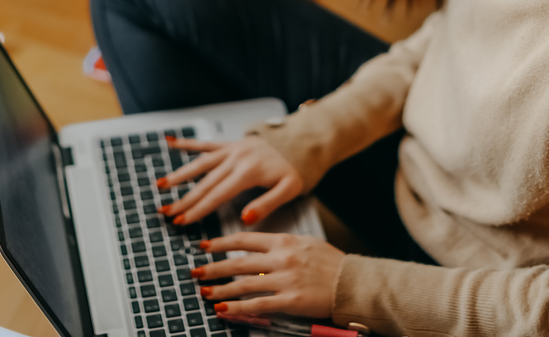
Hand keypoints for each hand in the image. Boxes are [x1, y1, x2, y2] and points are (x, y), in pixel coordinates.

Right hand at [158, 136, 303, 225]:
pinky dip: (188, 143)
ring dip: (180, 174)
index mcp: (248, 172)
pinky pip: (206, 143)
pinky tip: (171, 142)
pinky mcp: (231, 143)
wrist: (301, 141)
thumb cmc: (296, 167)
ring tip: (161, 186)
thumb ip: (267, 204)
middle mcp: (236, 158)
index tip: (182, 220)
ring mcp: (231, 149)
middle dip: (184, 199)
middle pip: (204, 182)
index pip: (217, 195)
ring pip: (200, 163)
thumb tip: (245, 218)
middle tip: (166, 212)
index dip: (198, 209)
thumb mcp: (290, 189)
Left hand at [193, 232, 344, 317]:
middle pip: (238, 262)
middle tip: (196, 271)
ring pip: (244, 284)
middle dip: (213, 267)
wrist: (352, 282)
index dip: (221, 243)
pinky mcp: (290, 301)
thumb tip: (258, 251)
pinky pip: (258, 305)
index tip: (205, 246)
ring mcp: (285, 280)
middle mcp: (281, 258)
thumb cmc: (332, 264)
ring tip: (205, 292)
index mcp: (284, 241)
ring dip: (220, 289)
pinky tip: (223, 309)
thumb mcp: (305, 244)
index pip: (244, 240)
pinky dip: (237, 308)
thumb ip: (281, 246)